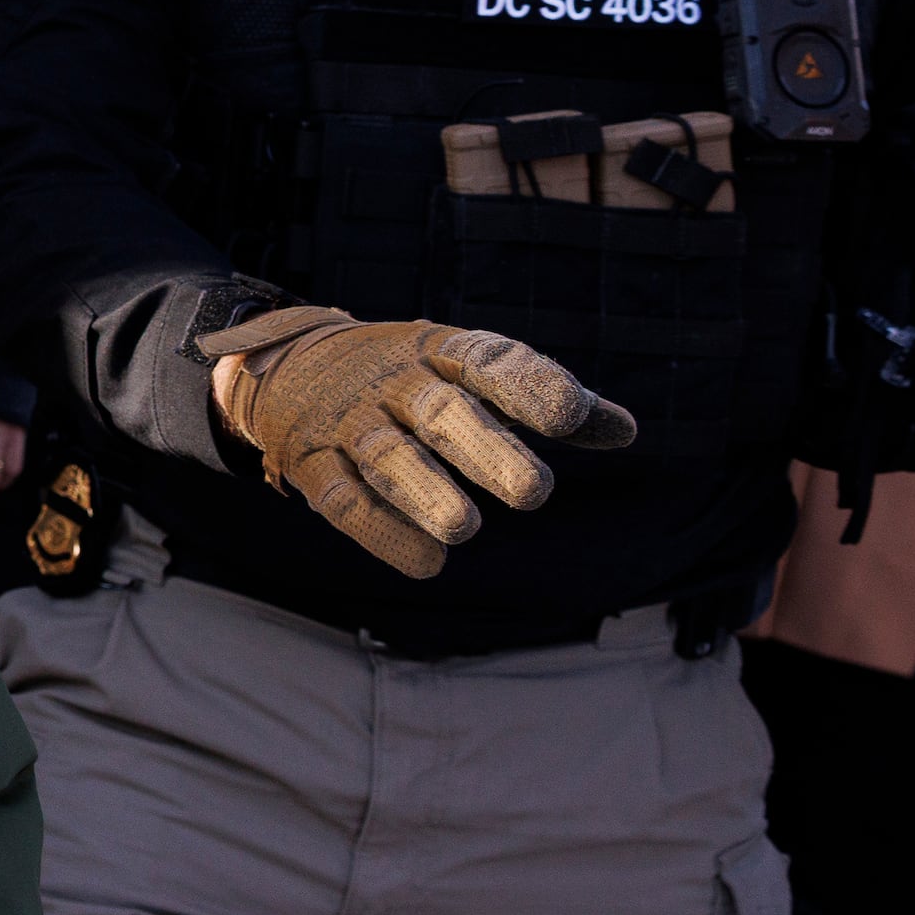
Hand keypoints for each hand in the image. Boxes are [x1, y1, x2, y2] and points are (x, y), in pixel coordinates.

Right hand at [202, 306, 634, 578]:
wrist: (290, 366)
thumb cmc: (410, 378)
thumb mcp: (469, 371)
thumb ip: (543, 401)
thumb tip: (624, 431)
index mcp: (441, 352)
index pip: (488, 361)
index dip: (529, 386)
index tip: (571, 417)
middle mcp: (395, 383)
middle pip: (442, 413)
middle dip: (487, 451)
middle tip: (534, 492)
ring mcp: (350, 422)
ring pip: (389, 458)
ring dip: (426, 494)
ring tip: (465, 529)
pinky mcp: (312, 462)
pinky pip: (343, 499)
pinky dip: (381, 532)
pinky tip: (427, 562)